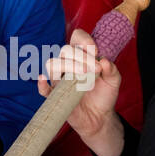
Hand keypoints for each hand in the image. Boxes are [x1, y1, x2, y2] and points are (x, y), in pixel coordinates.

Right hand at [40, 29, 125, 155]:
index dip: (84, 40)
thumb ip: (111, 70)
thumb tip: (104, 61)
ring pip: (52, 64)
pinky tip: (43, 80)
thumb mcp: (113, 81)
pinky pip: (44, 89)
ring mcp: (60, 80)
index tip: (95, 51)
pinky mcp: (55, 96)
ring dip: (67, 65)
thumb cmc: (104, 95)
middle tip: (95, 69)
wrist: (100, 117)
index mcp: (81, 56)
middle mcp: (68, 65)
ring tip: (84, 75)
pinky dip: (41, 84)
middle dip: (81, 56)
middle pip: (65, 50)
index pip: (76, 38)